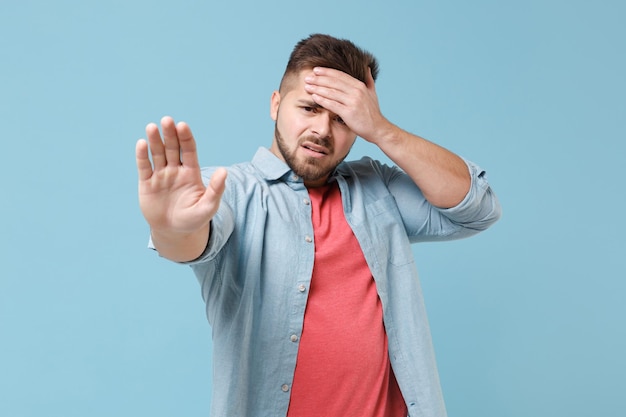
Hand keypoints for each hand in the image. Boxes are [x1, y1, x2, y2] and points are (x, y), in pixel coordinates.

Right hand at [135, 116, 226, 235]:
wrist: (174, 232)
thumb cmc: (194, 219)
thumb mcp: (208, 207)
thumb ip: (216, 189)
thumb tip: (224, 171)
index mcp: (191, 172)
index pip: (189, 150)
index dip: (185, 138)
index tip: (182, 126)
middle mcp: (175, 170)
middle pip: (172, 148)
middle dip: (169, 134)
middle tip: (167, 120)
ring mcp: (160, 175)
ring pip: (157, 153)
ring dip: (154, 140)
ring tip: (152, 127)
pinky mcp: (146, 183)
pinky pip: (144, 167)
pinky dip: (142, 155)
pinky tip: (142, 144)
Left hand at [303, 67, 394, 142]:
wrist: (377, 128)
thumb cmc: (372, 112)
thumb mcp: (372, 93)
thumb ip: (368, 80)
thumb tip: (366, 67)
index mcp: (360, 85)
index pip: (340, 75)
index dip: (327, 72)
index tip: (316, 70)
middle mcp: (357, 91)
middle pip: (334, 82)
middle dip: (319, 79)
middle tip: (307, 77)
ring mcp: (353, 101)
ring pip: (331, 92)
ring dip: (317, 88)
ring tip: (307, 86)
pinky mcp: (349, 112)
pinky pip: (332, 104)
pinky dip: (322, 100)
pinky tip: (314, 97)